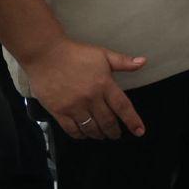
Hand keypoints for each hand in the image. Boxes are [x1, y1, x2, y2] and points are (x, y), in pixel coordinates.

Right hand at [23, 36, 146, 141]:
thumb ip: (123, 62)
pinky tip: (84, 134)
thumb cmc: (75, 53)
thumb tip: (143, 62)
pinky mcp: (59, 111)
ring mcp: (74, 106)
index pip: (123, 107)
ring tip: (102, 135)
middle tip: (116, 135)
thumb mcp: (102, 54)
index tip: (139, 131)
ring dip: (99, 134)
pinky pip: (72, 129)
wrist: (45, 54)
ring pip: (91, 128)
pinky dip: (80, 135)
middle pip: (107, 121)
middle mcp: (91, 98)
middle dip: (114, 131)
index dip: (133, 121)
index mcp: (104, 84)